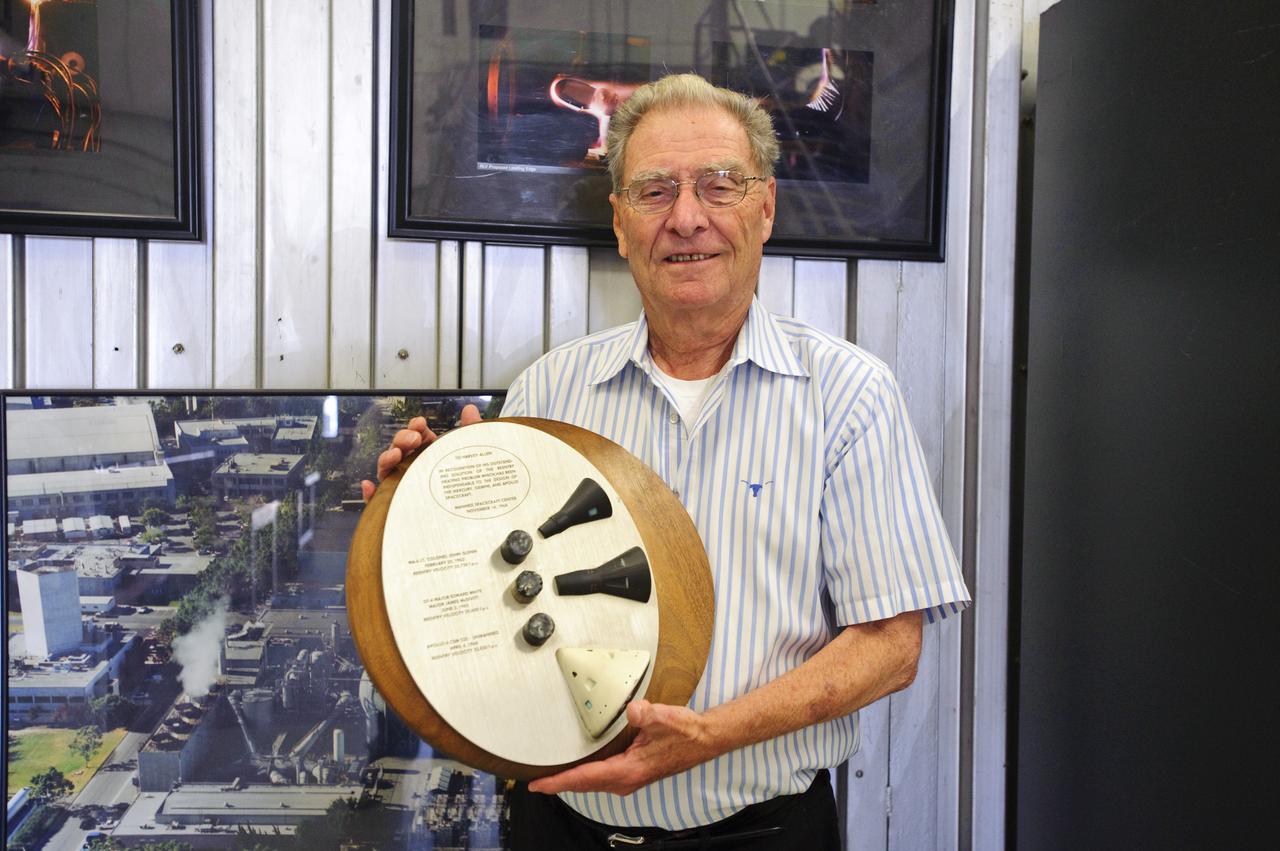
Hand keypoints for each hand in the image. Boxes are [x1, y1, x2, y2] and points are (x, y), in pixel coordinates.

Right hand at [359, 404, 481, 501]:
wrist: (472, 524)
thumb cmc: (468, 484)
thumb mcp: (471, 454)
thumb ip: (472, 430)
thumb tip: (470, 408)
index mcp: (429, 455)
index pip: (417, 437)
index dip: (415, 428)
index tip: (421, 423)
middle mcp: (413, 469)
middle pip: (400, 450)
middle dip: (402, 439)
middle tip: (414, 439)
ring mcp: (402, 487)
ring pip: (386, 471)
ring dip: (386, 458)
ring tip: (395, 455)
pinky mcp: (395, 508)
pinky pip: (378, 502)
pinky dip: (370, 494)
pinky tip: (369, 486)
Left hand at [527, 699, 718, 795]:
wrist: (703, 739)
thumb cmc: (685, 732)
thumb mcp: (665, 718)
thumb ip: (647, 714)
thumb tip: (632, 710)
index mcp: (629, 770)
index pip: (585, 778)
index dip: (559, 782)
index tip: (538, 784)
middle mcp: (627, 779)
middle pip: (584, 785)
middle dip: (559, 784)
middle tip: (535, 781)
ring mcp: (629, 777)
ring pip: (592, 783)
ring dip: (572, 781)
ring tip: (551, 777)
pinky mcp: (632, 772)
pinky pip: (601, 778)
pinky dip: (585, 776)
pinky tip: (579, 769)